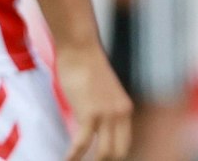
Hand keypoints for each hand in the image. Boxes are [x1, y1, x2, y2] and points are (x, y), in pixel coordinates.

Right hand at [54, 40, 131, 159]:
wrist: (81, 49)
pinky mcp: (90, 112)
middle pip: (117, 152)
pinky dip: (72, 157)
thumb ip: (101, 110)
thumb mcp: (100, 93)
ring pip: (103, 153)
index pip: (124, 144)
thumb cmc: (85, 68)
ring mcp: (107, 114)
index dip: (113, 157)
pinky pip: (81, 144)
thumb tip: (90, 126)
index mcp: (125, 110)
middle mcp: (121, 114)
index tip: (98, 160)